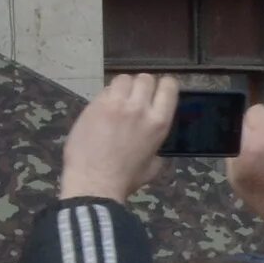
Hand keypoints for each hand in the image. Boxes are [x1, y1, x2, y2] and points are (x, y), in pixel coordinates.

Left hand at [59, 75, 176, 205]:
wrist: (94, 183)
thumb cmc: (125, 179)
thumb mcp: (154, 164)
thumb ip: (159, 147)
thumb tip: (156, 143)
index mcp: (159, 122)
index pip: (169, 86)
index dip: (163, 86)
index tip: (156, 93)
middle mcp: (140, 108)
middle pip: (145, 78)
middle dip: (141, 87)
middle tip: (133, 99)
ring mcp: (116, 105)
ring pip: (124, 79)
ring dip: (122, 88)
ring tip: (117, 101)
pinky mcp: (95, 107)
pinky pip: (104, 91)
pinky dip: (105, 96)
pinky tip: (102, 110)